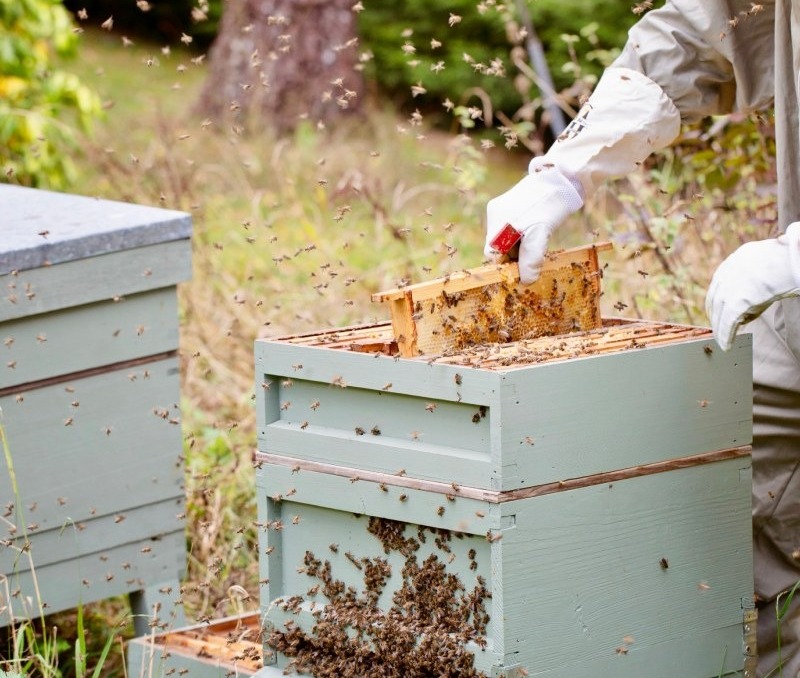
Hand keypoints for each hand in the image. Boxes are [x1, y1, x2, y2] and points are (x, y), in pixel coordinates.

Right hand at [485, 164, 582, 282]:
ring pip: (505, 238)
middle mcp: (494, 214)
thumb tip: (526, 281)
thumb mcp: (540, 235)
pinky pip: (511, 227)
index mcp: (497, 222)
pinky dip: (521, 234)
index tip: (523, 268)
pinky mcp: (509, 204)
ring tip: (537, 240)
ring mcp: (501, 208)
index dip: (507, 264)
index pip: (493, 254)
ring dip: (519, 245)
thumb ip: (531, 259)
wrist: (561, 178)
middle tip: (533, 255)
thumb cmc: (550, 206)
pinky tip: (535, 230)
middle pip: (498, 246)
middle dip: (514, 255)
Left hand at [706, 223, 799, 349]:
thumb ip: (753, 282)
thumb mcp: (763, 267)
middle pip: (715, 300)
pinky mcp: (737, 302)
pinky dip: (725, 336)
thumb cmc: (785, 262)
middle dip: (716, 316)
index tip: (717, 312)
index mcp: (732, 263)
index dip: (718, 302)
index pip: (718, 286)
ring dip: (720, 329)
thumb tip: (748, 305)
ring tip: (723, 342)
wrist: (792, 258)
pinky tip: (726, 346)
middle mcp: (726, 275)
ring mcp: (730, 288)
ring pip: (719, 314)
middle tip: (719, 329)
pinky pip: (727, 323)